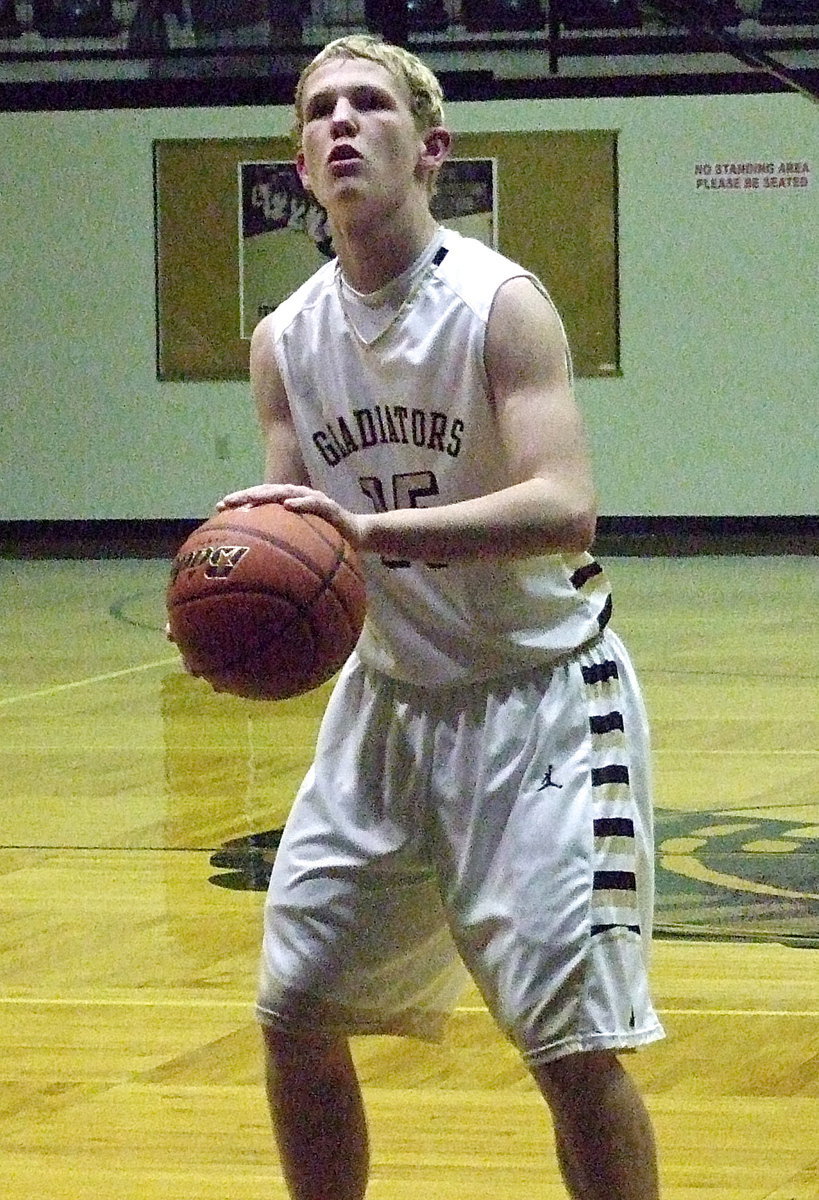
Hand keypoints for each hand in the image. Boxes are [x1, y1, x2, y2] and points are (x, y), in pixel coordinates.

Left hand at [217, 483, 365, 548]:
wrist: (359, 536)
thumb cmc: (326, 542)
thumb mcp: (300, 546)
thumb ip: (282, 550)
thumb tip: (255, 569)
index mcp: (287, 506)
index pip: (259, 500)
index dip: (239, 501)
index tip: (217, 509)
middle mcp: (297, 497)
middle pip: (266, 492)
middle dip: (245, 496)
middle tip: (226, 503)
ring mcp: (313, 500)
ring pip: (286, 492)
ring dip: (267, 494)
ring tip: (250, 499)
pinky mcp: (330, 507)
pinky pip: (314, 504)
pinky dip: (301, 503)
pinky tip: (288, 506)